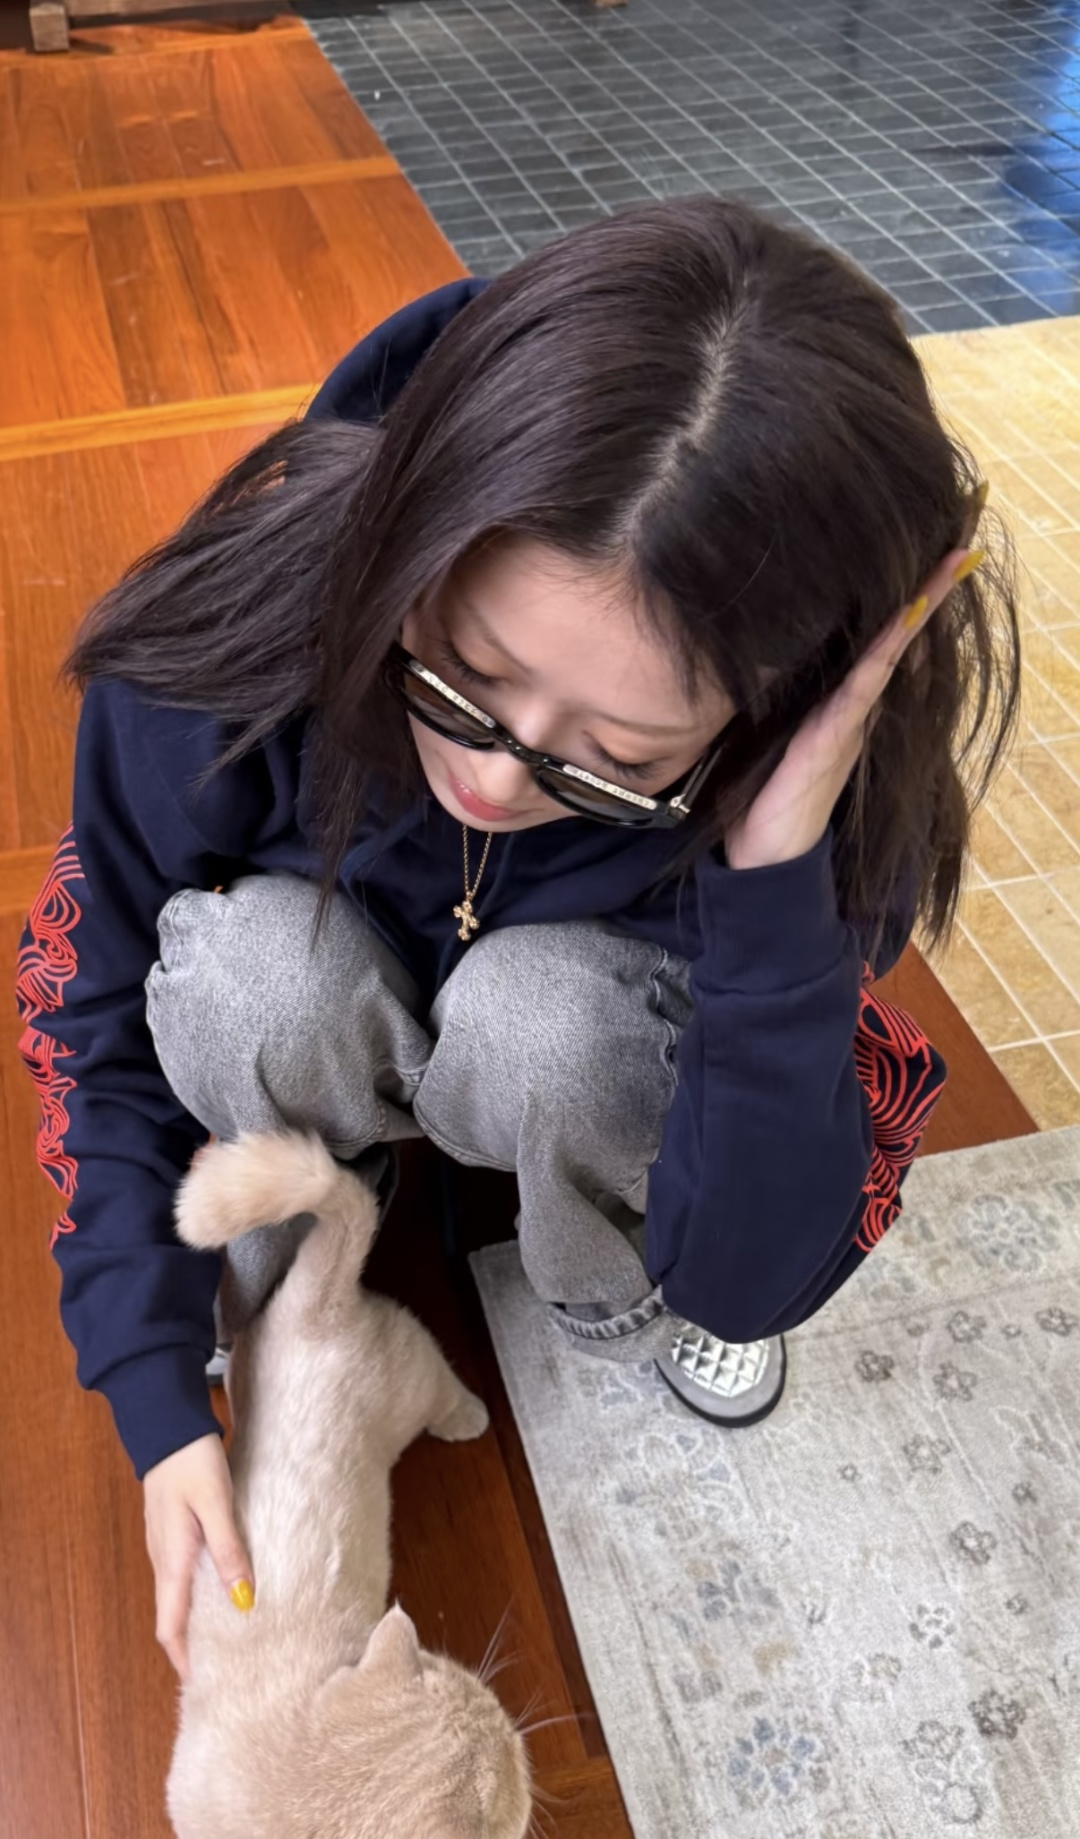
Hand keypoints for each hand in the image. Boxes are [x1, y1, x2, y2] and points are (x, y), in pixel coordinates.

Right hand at [143, 1432, 253, 1679]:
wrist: (168, 1427)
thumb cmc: (192, 1463)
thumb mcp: (216, 1503)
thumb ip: (229, 1549)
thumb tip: (243, 1599)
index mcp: (171, 1561)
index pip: (170, 1628)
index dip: (185, 1661)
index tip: (204, 1688)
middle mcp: (163, 1561)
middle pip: (174, 1619)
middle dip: (193, 1649)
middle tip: (224, 1671)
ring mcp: (165, 1547)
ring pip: (178, 1599)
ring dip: (197, 1623)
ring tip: (229, 1640)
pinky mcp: (173, 1533)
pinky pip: (182, 1577)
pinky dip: (197, 1596)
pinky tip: (221, 1594)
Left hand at [724, 546, 980, 871]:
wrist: (764, 856)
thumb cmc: (763, 793)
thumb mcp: (774, 732)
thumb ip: (779, 696)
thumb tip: (761, 650)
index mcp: (841, 702)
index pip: (879, 641)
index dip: (905, 601)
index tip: (929, 558)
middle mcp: (854, 708)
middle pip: (897, 639)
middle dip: (928, 592)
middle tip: (959, 545)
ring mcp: (849, 722)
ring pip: (890, 654)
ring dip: (919, 609)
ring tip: (948, 566)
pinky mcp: (832, 738)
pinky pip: (863, 687)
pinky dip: (884, 652)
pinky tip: (903, 621)